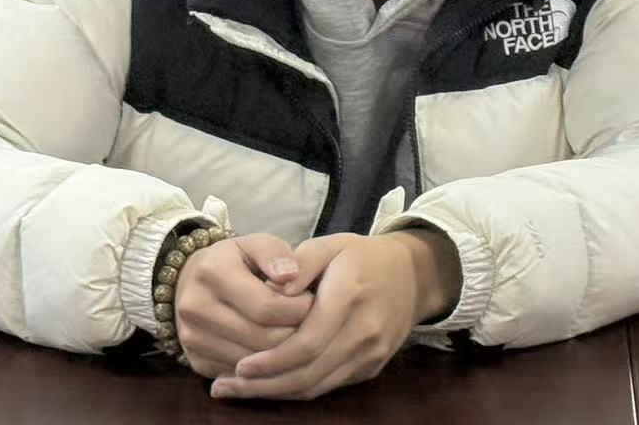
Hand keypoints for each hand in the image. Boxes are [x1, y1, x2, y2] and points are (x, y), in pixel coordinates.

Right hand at [173, 232, 314, 378]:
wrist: (188, 281)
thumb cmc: (232, 260)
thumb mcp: (253, 243)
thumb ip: (275, 253)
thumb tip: (292, 276)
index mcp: (212, 273)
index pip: (267, 306)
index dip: (299, 308)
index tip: (313, 301)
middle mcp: (196, 308)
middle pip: (262, 338)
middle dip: (295, 334)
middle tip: (311, 322)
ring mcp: (193, 339)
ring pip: (254, 363)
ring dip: (282, 354)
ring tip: (295, 334)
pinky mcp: (196, 362)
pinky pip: (241, 376)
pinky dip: (263, 367)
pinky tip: (274, 350)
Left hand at [209, 229, 462, 400]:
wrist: (412, 276)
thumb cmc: (363, 257)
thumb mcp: (331, 245)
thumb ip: (300, 263)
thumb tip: (272, 289)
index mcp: (351, 296)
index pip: (308, 341)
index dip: (272, 359)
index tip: (239, 366)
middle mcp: (365, 331)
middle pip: (310, 372)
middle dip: (264, 384)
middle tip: (225, 386)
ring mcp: (371, 354)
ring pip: (318, 386)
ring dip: (276, 393)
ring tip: (238, 390)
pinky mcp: (371, 368)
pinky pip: (329, 386)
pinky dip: (297, 390)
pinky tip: (269, 386)